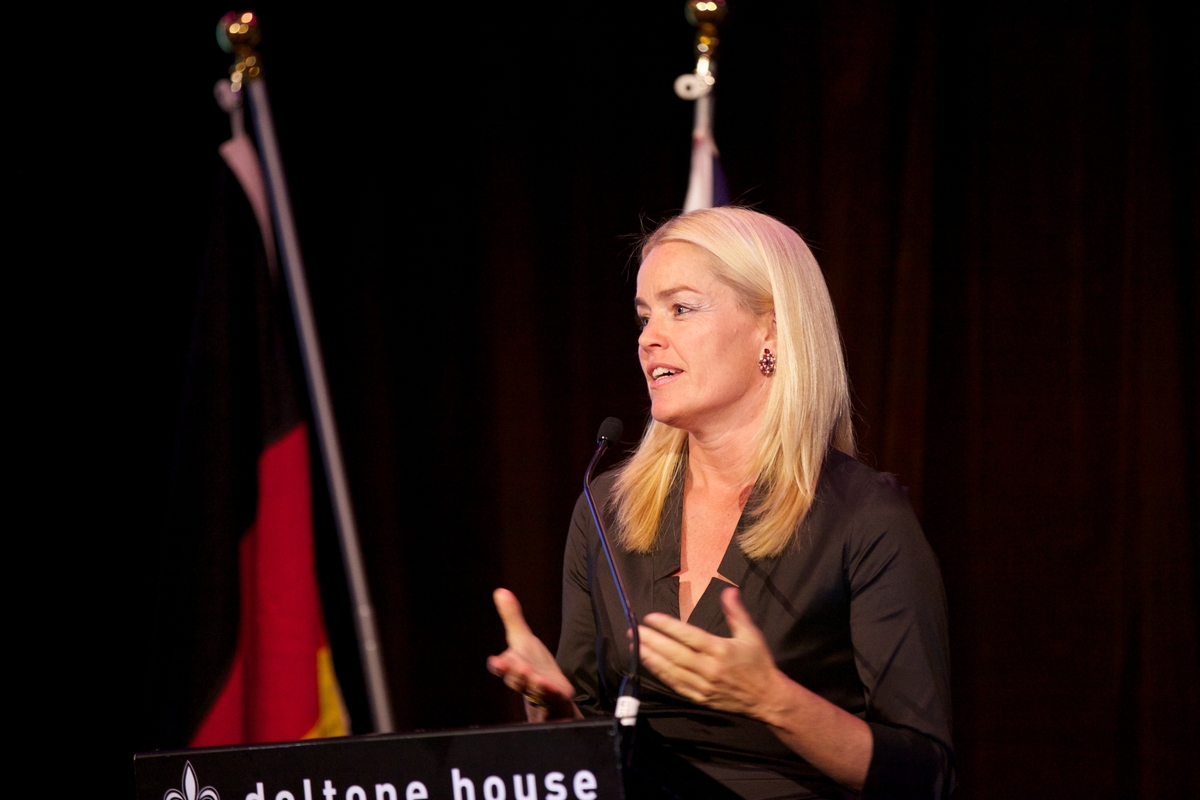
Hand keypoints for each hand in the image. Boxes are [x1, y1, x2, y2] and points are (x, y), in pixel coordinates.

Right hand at [487, 588, 580, 721]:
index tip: (495, 661)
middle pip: (516, 679)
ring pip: (533, 689)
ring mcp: (538, 691)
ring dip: (533, 684)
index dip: (499, 665)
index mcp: (513, 666)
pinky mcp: (555, 698)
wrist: (551, 691)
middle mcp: (523, 680)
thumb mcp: (522, 639)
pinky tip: (553, 687)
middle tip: (518, 667)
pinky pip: (552, 697)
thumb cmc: (533, 664)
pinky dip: (551, 692)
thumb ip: (512, 617)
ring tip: (536, 678)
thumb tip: (500, 590)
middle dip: (515, 674)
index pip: (502, 667)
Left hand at [641, 587, 872, 790]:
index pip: (688, 636)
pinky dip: (660, 674)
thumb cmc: (759, 663)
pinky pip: (675, 685)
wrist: (767, 698)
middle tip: (633, 629)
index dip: (667, 627)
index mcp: (720, 650)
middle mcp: (709, 669)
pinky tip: (649, 663)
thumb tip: (728, 589)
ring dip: (650, 657)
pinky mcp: (699, 698)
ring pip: (671, 670)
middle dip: (651, 641)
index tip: (650, 618)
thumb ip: (736, 612)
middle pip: (674, 654)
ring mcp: (702, 686)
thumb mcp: (751, 634)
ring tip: (635, 644)